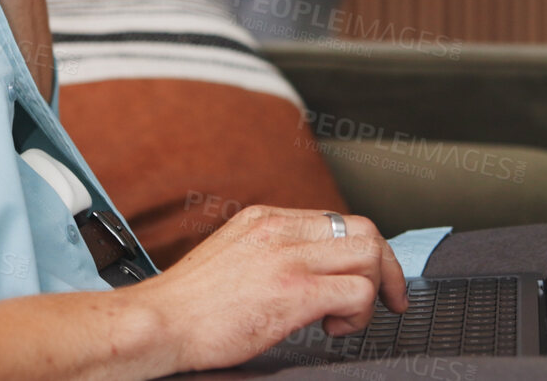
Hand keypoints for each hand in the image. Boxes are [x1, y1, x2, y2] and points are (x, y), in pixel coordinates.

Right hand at [124, 206, 407, 374]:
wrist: (159, 322)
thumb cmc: (188, 305)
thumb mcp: (231, 256)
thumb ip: (268, 253)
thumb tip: (304, 270)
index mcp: (264, 219)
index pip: (336, 220)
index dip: (362, 252)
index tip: (369, 277)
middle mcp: (279, 229)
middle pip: (363, 229)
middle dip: (385, 267)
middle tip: (387, 299)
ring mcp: (289, 257)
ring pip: (369, 255)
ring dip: (373, 291)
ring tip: (346, 318)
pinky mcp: (296, 291)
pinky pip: (358, 291)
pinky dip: (359, 314)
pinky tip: (333, 327)